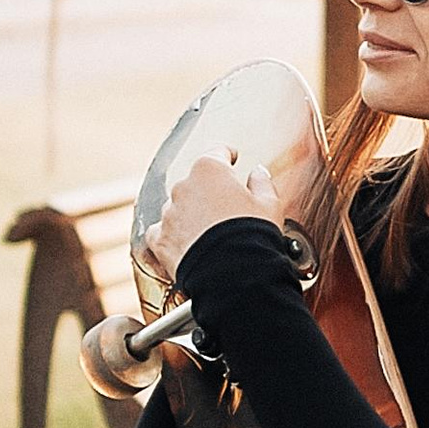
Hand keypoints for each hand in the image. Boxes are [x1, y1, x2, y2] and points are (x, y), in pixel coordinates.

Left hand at [157, 154, 280, 277]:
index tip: (232, 158)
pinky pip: (161, 232)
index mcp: (210, 170)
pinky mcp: (160, 239)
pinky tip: (186, 244)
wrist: (232, 273)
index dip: (226, 155)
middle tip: (227, 211)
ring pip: (178, 207)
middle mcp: (184, 187)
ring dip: (191, 215)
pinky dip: (171, 236)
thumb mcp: (269, 205)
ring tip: (210, 234)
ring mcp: (169, 213)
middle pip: (196, 183)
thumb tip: (258, 173)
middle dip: (209, 193)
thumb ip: (262, 183)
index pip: (217, 153)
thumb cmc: (252, 235)